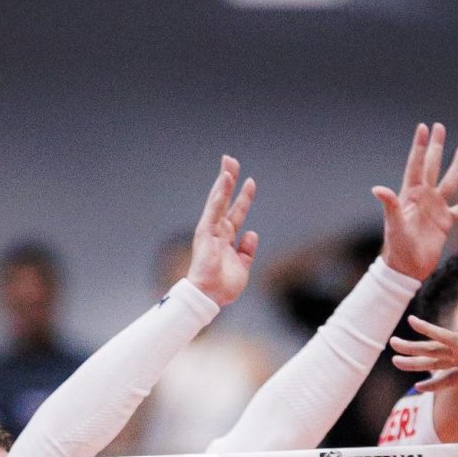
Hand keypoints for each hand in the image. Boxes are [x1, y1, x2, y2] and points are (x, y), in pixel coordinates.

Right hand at [186, 156, 258, 306]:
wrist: (210, 297)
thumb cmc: (223, 286)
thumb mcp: (243, 266)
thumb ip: (248, 250)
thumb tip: (252, 233)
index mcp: (227, 238)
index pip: (236, 212)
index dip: (244, 197)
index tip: (250, 181)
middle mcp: (217, 231)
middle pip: (224, 199)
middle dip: (229, 180)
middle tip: (231, 159)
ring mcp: (210, 231)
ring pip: (218, 201)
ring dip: (223, 182)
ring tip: (228, 164)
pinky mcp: (205, 234)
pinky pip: (213, 212)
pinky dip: (218, 198)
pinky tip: (224, 184)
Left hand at [374, 123, 457, 281]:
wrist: (407, 269)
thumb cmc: (397, 247)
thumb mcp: (394, 225)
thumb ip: (390, 205)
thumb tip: (378, 188)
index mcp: (410, 194)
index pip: (416, 164)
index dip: (419, 146)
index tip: (423, 127)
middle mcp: (424, 197)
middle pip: (432, 166)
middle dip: (436, 147)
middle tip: (439, 127)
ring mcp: (436, 208)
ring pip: (449, 182)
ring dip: (456, 167)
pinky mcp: (446, 222)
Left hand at [390, 317, 457, 396]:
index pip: (449, 376)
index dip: (433, 382)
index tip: (418, 386)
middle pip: (434, 359)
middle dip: (415, 361)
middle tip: (395, 360)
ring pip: (431, 348)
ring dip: (411, 347)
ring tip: (393, 344)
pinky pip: (440, 335)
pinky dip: (426, 328)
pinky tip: (412, 322)